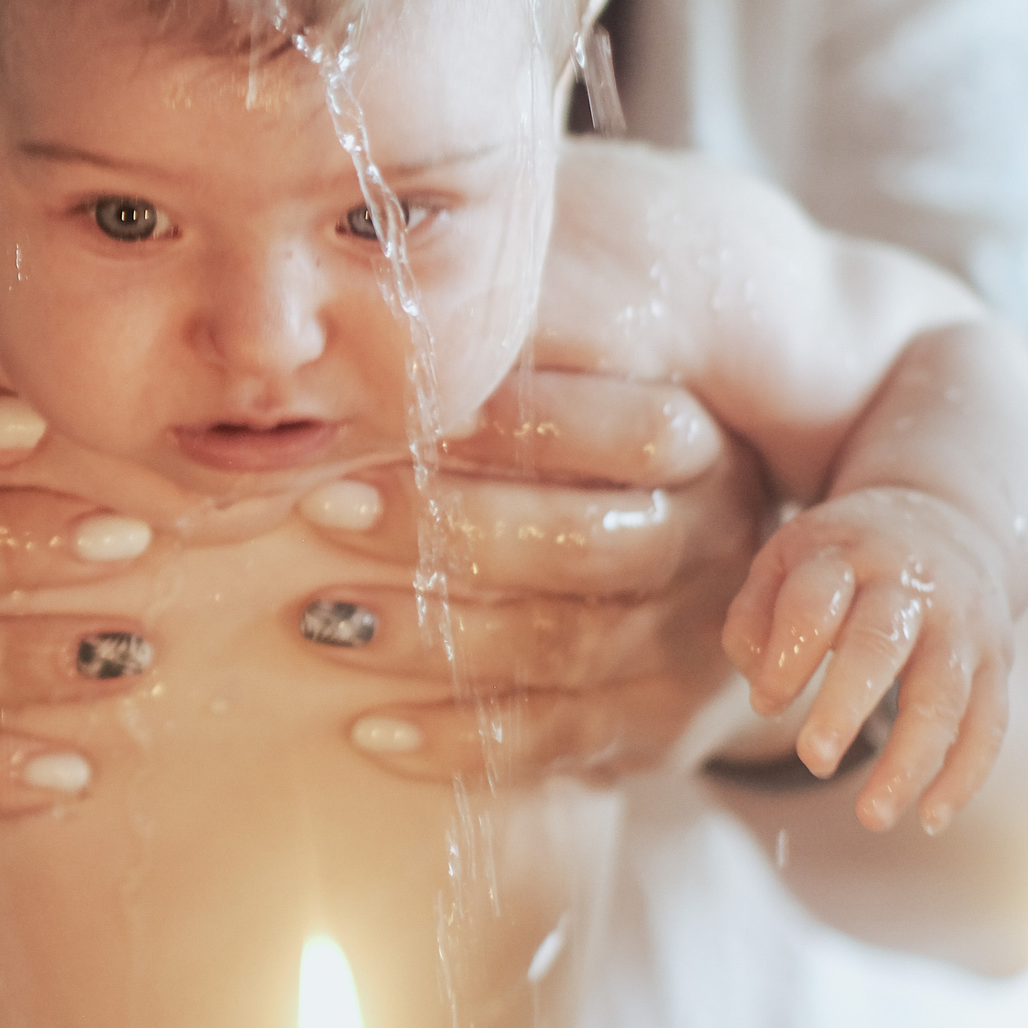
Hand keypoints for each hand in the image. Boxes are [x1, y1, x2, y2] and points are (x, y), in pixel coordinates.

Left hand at [290, 370, 767, 786]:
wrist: (690, 605)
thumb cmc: (592, 469)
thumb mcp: (585, 395)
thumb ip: (516, 358)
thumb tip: (400, 285)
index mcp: (699, 450)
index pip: (632, 432)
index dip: (522, 424)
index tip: (404, 412)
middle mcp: (707, 547)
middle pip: (587, 544)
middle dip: (447, 527)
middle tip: (328, 507)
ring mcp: (683, 649)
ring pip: (559, 645)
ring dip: (431, 636)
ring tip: (319, 619)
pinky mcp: (650, 732)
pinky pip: (550, 742)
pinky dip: (457, 740)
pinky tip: (370, 730)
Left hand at [723, 486, 1013, 834]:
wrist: (946, 516)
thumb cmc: (844, 555)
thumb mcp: (787, 557)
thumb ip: (754, 615)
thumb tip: (761, 688)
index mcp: (846, 553)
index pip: (813, 603)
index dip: (787, 656)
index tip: (765, 704)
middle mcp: (911, 585)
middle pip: (881, 644)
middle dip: (846, 704)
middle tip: (812, 761)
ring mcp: (962, 625)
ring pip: (944, 696)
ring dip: (911, 760)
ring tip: (872, 817)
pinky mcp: (998, 660)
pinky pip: (989, 724)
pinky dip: (964, 775)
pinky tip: (929, 818)